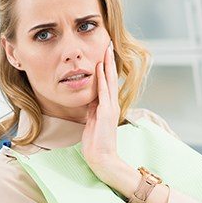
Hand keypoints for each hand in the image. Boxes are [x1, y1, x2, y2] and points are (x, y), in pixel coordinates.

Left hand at [81, 40, 120, 183]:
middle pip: (111, 78)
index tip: (103, 53)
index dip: (105, 68)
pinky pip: (103, 93)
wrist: (102, 158)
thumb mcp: (92, 121)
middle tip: (108, 44)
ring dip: (107, 66)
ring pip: (109, 82)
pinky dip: (102, 80)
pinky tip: (99, 69)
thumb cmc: (96, 142)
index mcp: (107, 106)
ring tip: (106, 50)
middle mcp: (111, 104)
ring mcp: (110, 108)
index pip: (107, 82)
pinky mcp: (106, 114)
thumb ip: (92, 108)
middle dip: (109, 61)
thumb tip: (89, 98)